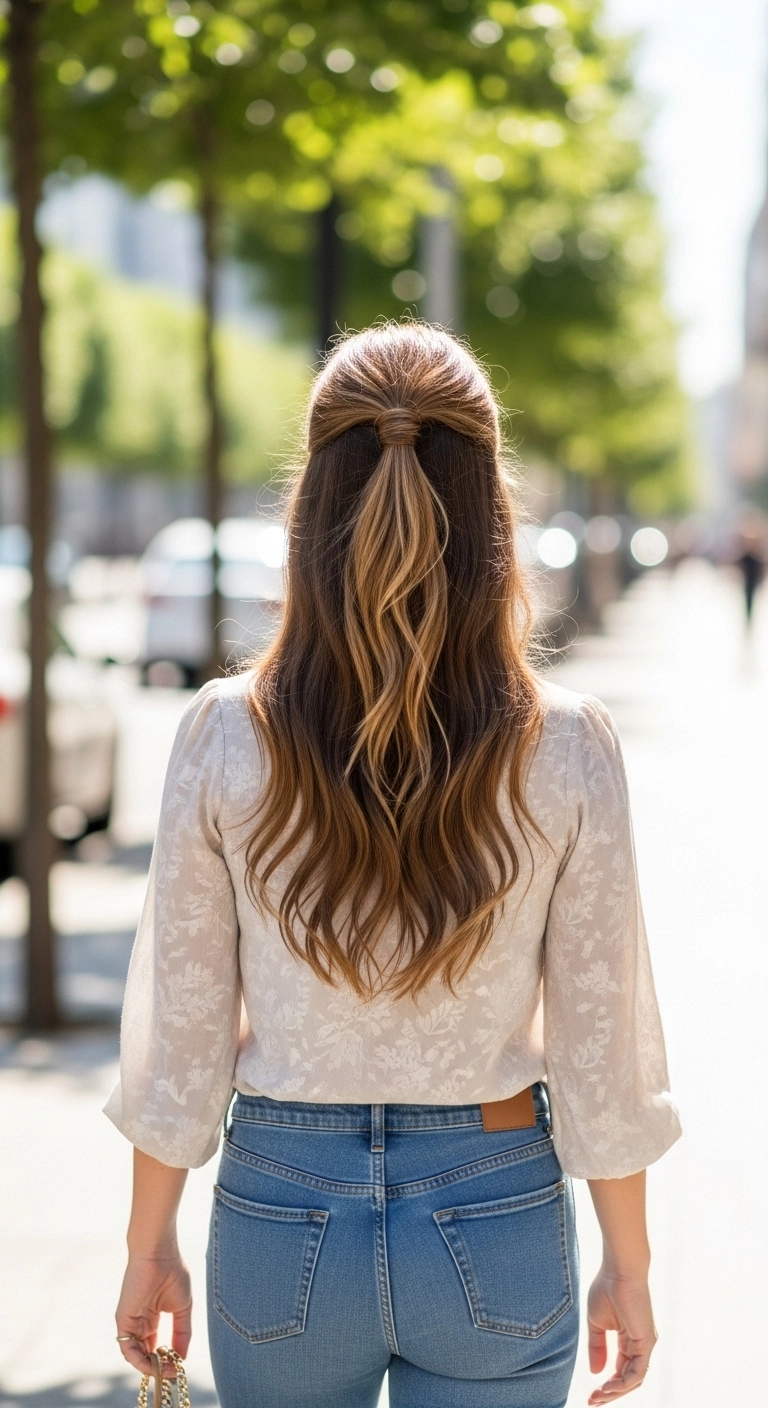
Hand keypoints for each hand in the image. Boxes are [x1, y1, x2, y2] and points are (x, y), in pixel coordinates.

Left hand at [115, 1252, 191, 1378]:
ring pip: (135, 1355)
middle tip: (172, 1374)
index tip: (178, 1367)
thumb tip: (183, 1357)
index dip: (165, 1359)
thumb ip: (182, 1333)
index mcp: (152, 1317)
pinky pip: (127, 1348)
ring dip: (150, 1367)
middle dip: (159, 1367)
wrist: (159, 1253)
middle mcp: (139, 1322)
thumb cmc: (172, 1273)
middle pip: (145, 1354)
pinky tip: (154, 1363)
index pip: (154, 1346)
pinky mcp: (123, 1320)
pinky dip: (139, 1360)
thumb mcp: (182, 1308)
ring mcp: (130, 1322)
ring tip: (166, 1371)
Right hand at [586, 1265, 656, 1404]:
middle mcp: (640, 1345)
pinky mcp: (647, 1342)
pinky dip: (622, 1383)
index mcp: (629, 1339)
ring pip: (633, 1380)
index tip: (590, 1394)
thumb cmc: (607, 1289)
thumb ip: (597, 1347)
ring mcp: (645, 1345)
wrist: (618, 1270)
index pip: (620, 1370)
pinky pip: (637, 1372)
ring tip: (597, 1397)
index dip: (606, 1384)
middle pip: (627, 1379)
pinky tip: (608, 1386)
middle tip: (592, 1402)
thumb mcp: (596, 1323)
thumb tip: (596, 1372)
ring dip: (615, 1392)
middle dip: (609, 1393)